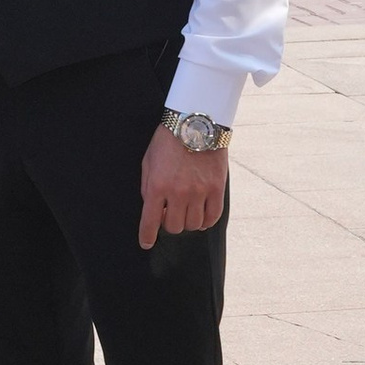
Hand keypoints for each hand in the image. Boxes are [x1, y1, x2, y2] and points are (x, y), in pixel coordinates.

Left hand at [138, 123, 227, 249]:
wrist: (195, 122)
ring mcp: (199, 192)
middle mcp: (178, 193)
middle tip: (169, 214)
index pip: (150, 222)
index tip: (146, 243)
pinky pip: (212, 217)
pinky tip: (201, 214)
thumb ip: (148, 187)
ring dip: (188, 222)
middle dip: (169, 224)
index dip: (147, 236)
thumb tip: (153, 210)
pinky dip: (206, 221)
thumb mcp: (148, 161)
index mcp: (157, 186)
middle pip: (174, 227)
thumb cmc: (168, 141)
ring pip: (193, 225)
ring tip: (186, 210)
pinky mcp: (217, 189)